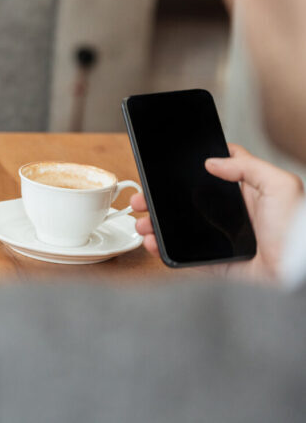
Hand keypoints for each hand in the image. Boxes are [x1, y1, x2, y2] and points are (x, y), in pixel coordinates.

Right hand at [131, 144, 304, 283]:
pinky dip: (164, 250)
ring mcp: (219, 239)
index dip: (184, 174)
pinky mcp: (215, 263)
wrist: (298, 271)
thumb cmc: (298, 227)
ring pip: (178, 230)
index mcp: (243, 194)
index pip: (208, 178)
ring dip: (155, 225)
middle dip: (158, 202)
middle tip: (141, 199)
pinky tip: (152, 243)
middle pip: (184, 204)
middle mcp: (228, 216)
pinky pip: (184, 256)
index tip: (162, 172)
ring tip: (142, 223)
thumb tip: (213, 161)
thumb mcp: (280, 185)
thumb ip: (248, 167)